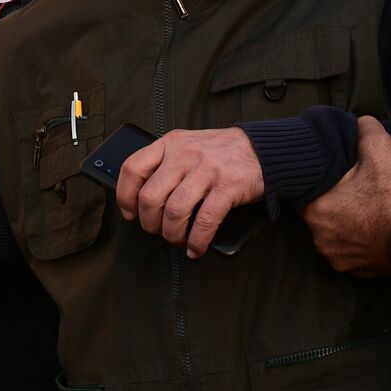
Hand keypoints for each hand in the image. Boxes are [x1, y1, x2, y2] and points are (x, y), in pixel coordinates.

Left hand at [115, 127, 264, 257]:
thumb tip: (141, 196)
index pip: (133, 168)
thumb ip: (167, 162)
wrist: (264, 149)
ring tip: (178, 240)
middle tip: (158, 230)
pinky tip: (196, 247)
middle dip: (150, 224)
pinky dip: (197, 241)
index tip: (131, 213)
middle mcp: (186, 155)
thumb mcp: (188, 145)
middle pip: (151, 197)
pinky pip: (204, 221)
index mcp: (171, 143)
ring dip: (172, 234)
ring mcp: (207, 170)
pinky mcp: (228, 187)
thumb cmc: (222, 152)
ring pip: (175, 212)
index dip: (125, 197)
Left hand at [303, 117, 390, 276]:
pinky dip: (362, 241)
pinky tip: (378, 227)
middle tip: (361, 190)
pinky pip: (354, 251)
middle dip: (338, 202)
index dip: (326, 180)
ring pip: (338, 233)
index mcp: (316, 209)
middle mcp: (320, 238)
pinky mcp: (358, 271)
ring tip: (371, 209)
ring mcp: (339, 258)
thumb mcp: (380, 148)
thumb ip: (364, 129)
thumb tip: (359, 122)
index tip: (342, 176)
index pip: (309, 190)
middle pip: (323, 213)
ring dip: (350, 224)